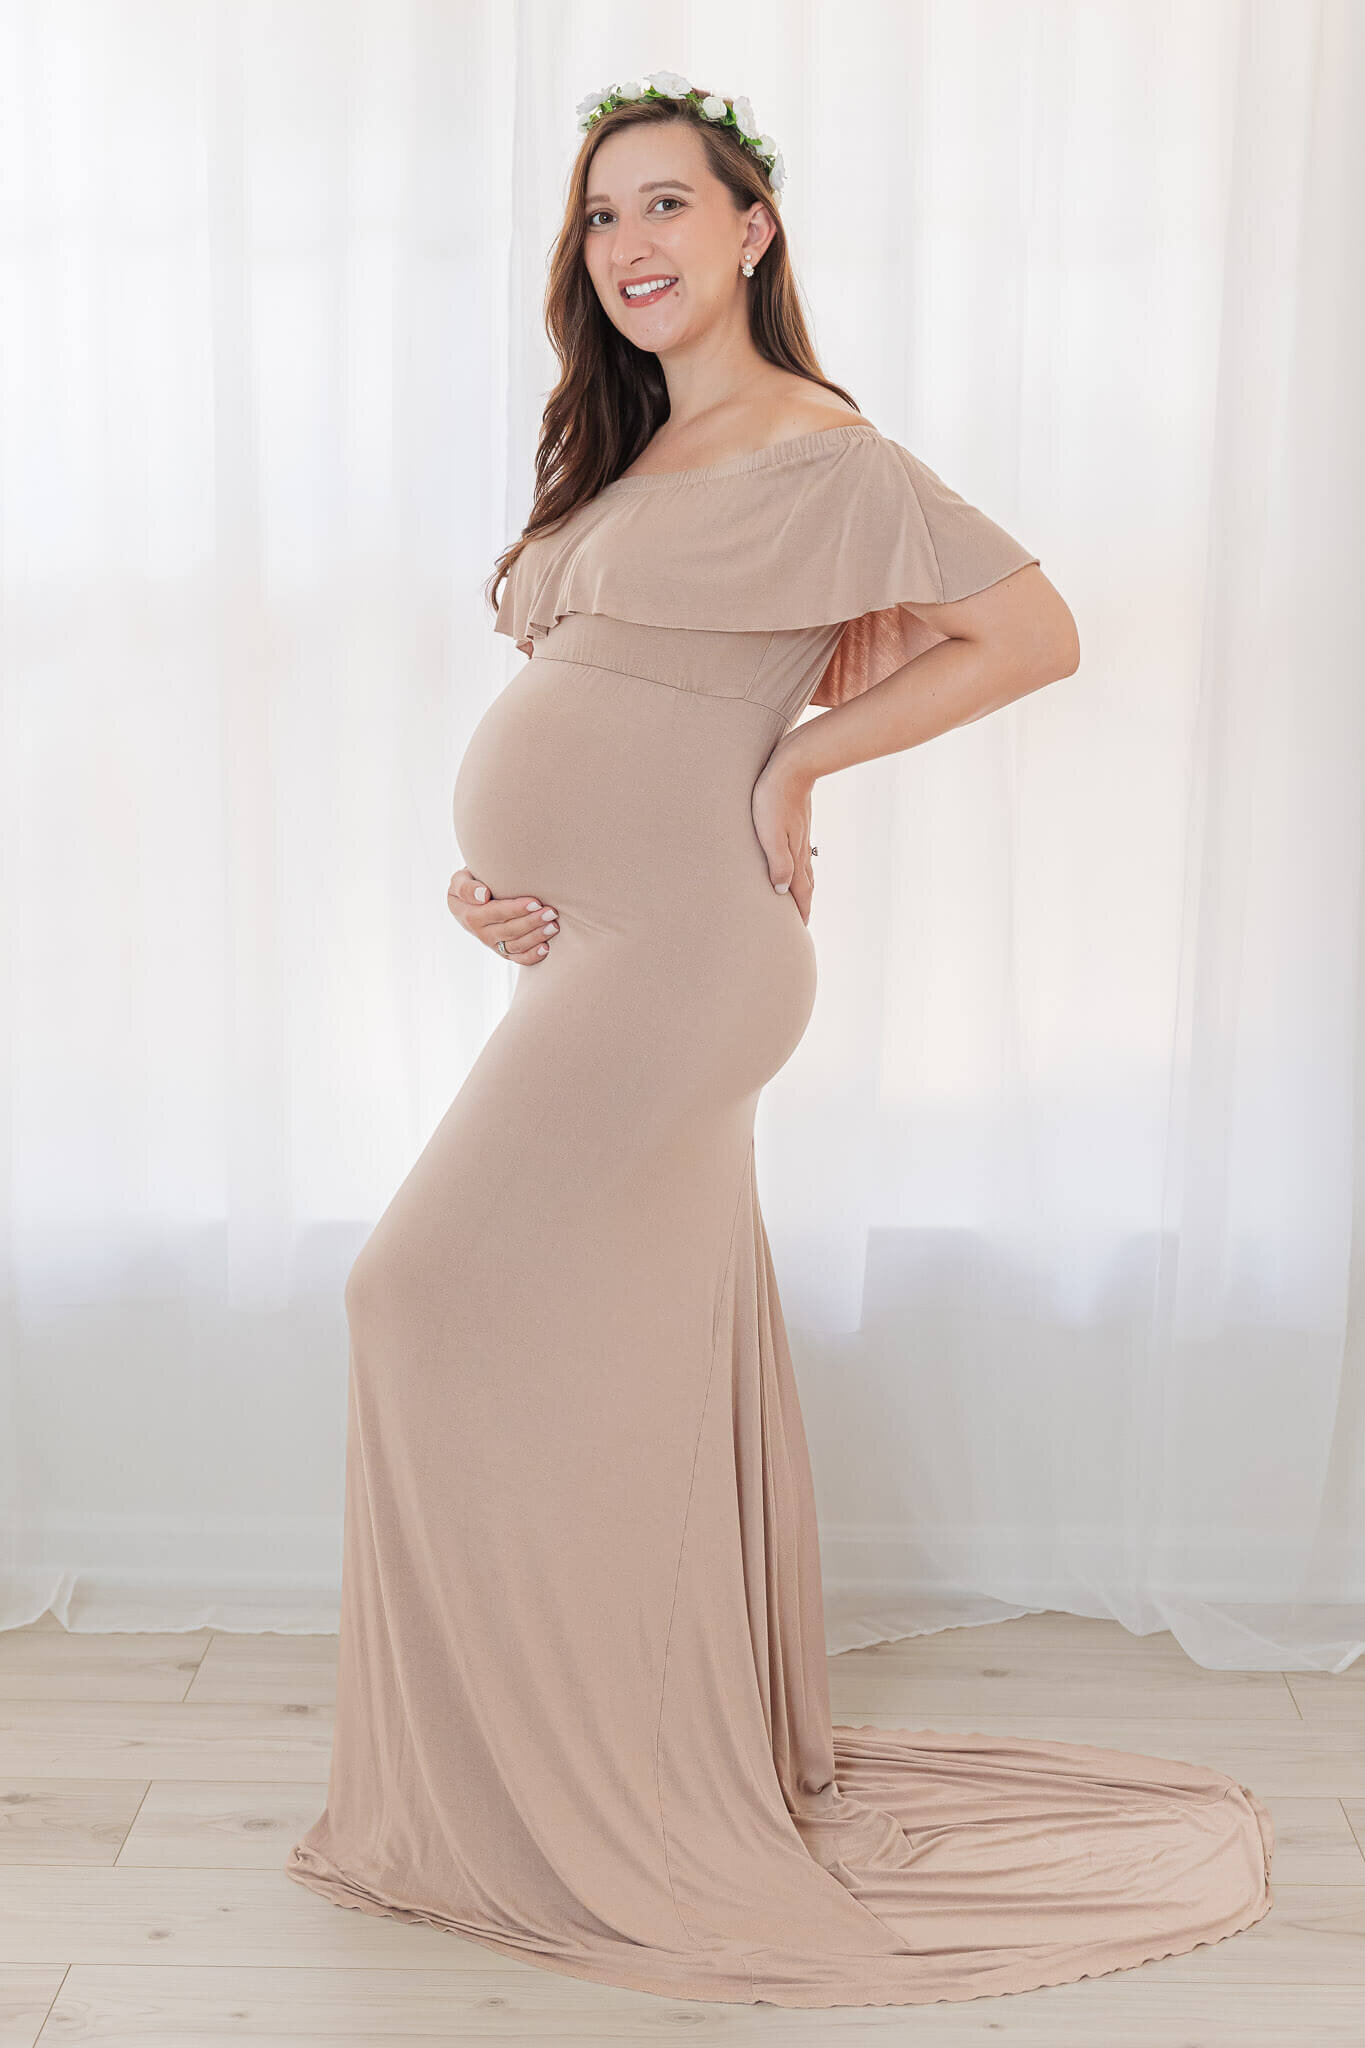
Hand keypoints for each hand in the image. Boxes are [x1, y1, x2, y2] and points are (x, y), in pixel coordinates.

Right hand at [446, 867, 559, 962]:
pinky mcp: (504, 952)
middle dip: (532, 922)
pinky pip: (518, 959)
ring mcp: (494, 945)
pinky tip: (546, 949)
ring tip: (553, 926)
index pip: (496, 913)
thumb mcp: (459, 881)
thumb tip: (483, 895)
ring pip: (516, 946)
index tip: (535, 902)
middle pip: (510, 930)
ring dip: (536, 937)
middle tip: (551, 912)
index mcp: (471, 916)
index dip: (516, 909)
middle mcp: (482, 934)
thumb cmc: (470, 885)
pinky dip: (532, 956)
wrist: (470, 900)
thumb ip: (466, 887)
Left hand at [751, 748, 815, 925]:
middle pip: (805, 882)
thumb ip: (777, 862)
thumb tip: (782, 891)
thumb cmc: (774, 798)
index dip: (800, 910)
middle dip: (804, 902)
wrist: (794, 765)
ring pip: (804, 867)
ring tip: (800, 896)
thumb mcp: (770, 833)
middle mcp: (801, 848)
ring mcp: (801, 835)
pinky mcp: (797, 823)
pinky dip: (800, 866)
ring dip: (803, 885)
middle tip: (803, 920)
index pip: (799, 890)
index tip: (801, 929)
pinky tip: (796, 860)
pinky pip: (801, 852)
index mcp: (794, 854)